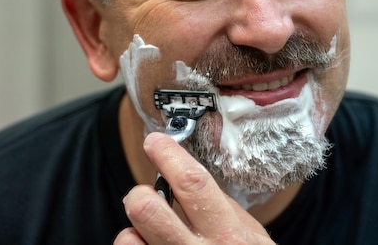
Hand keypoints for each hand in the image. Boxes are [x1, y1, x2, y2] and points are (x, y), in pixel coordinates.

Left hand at [114, 132, 275, 244]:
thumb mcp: (250, 236)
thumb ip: (221, 210)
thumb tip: (188, 180)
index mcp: (226, 234)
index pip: (192, 183)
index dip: (169, 156)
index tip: (155, 142)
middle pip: (147, 209)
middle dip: (140, 194)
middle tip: (147, 195)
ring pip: (127, 240)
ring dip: (134, 233)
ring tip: (151, 237)